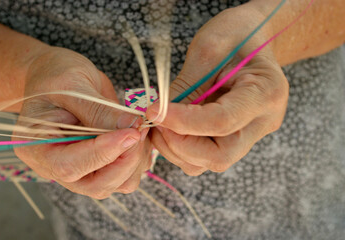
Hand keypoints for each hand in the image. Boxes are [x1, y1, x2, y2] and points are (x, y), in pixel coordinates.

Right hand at [14, 47, 151, 198]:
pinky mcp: (101, 164)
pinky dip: (139, 158)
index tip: (130, 133)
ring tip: (139, 128)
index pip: (69, 166)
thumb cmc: (55, 75)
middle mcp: (57, 166)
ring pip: (116, 184)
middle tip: (139, 130)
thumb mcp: (72, 84)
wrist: (58, 76)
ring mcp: (82, 168)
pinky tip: (138, 133)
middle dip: (124, 161)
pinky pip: (126, 174)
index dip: (103, 153)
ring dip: (135, 160)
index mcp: (37, 148)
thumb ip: (99, 110)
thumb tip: (132, 126)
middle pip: (96, 185)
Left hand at [147, 4, 288, 175]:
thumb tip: (158, 115)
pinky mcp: (235, 139)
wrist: (252, 39)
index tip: (154, 111)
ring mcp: (250, 135)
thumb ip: (186, 86)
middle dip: (179, 143)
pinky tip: (171, 127)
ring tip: (161, 121)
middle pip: (219, 156)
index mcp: (265, 93)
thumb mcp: (208, 48)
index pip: (222, 121)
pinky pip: (205, 158)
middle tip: (156, 119)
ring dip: (176, 148)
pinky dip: (181, 148)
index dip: (183, 121)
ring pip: (209, 162)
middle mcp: (262, 122)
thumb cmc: (234, 36)